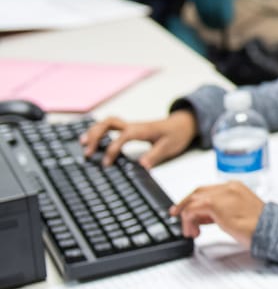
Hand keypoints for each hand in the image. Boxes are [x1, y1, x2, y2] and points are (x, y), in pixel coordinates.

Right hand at [80, 109, 197, 167]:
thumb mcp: (169, 147)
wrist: (184, 123)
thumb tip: (142, 166)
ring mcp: (131, 126)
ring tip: (82, 144)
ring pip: (107, 123)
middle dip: (95, 135)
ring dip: (94, 131)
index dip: (112, 149)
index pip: (122, 137)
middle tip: (87, 151)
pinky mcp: (130, 129)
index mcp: (142, 130)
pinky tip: (92, 140)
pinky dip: (99, 131)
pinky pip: (111, 127)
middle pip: (109, 123)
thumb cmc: (177, 134)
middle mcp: (133, 126)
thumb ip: (155, 155)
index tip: (106, 164)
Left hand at [171, 181, 264, 246]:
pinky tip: (193, 231)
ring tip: (190, 231)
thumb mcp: (239, 214)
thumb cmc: (259, 226)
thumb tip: (204, 217)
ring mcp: (221, 194)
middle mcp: (228, 187)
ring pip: (193, 200)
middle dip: (185, 204)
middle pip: (198, 191)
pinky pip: (192, 210)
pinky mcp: (214, 204)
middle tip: (177, 215)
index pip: (209, 190)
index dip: (196, 201)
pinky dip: (188, 221)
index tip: (189, 211)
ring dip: (186, 216)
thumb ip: (221, 211)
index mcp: (236, 187)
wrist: (269, 229)